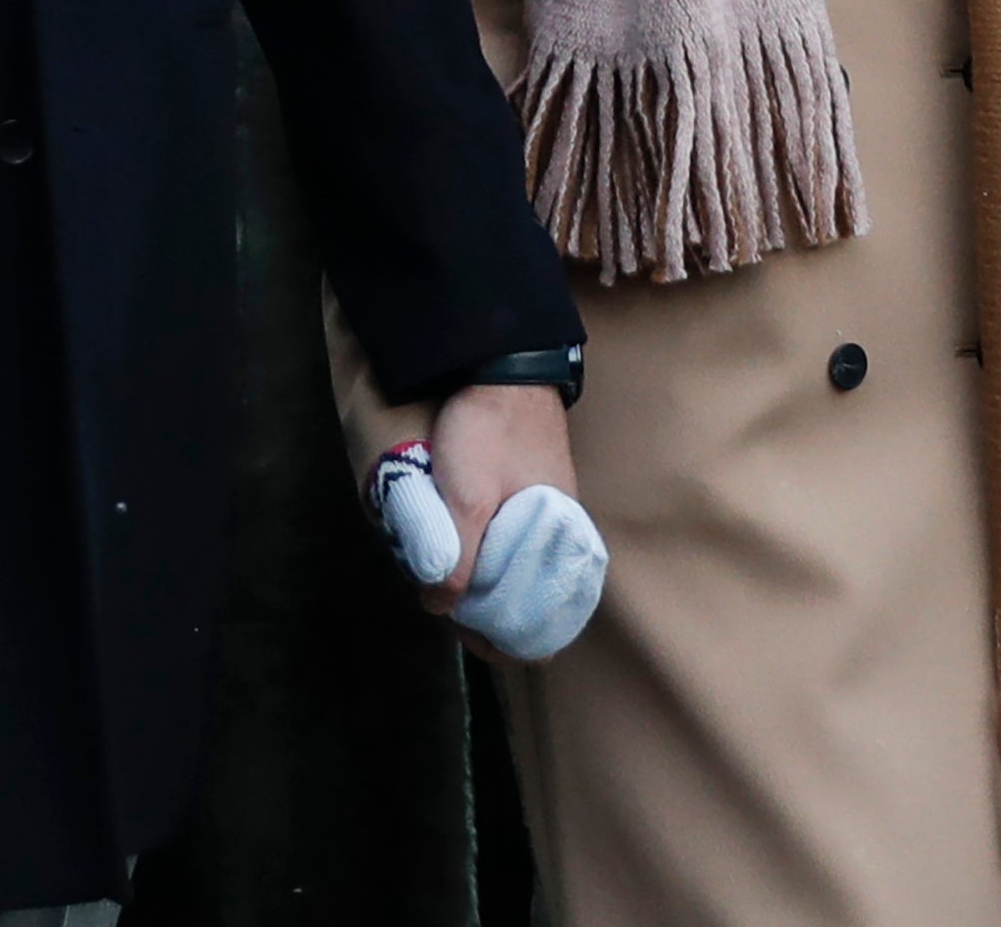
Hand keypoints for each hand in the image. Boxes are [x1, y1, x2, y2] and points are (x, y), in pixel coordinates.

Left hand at [421, 382, 573, 616]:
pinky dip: (480, 551)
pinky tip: (452, 541)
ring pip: (510, 566)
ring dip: (478, 579)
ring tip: (440, 573)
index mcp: (561, 545)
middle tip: (443, 600)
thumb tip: (439, 607)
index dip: (509, 640)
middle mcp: (558, 535)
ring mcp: (541, 512)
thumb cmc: (492, 431)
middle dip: (484, 610)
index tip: (470, 638)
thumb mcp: (469, 499)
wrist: (501, 360)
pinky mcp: (525, 492)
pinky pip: (506, 538)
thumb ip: (457, 558)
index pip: (548, 620)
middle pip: (524, 596)